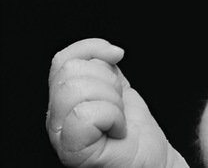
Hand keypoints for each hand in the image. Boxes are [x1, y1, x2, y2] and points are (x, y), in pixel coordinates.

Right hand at [47, 38, 181, 167]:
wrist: (152, 160)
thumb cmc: (134, 132)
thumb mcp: (116, 86)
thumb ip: (103, 65)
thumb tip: (109, 51)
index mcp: (61, 98)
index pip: (63, 59)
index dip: (93, 50)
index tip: (116, 57)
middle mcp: (55, 116)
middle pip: (71, 71)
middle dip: (108, 82)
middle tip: (117, 105)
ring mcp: (60, 135)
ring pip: (77, 89)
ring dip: (112, 101)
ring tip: (117, 119)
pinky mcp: (72, 151)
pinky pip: (86, 114)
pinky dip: (112, 118)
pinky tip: (116, 129)